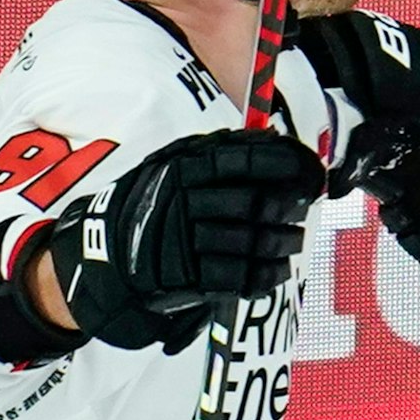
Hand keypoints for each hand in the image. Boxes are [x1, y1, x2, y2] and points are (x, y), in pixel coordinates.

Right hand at [48, 128, 323, 351]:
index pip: (249, 158)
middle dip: (290, 208)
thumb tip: (274, 141)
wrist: (106, 255)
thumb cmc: (152, 206)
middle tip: (303, 208)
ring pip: (254, 240)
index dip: (289, 165)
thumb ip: (220, 155)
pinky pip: (242, 276)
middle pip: (257, 203)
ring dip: (284, 242)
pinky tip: (279, 269)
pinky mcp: (188, 278)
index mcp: (184, 166)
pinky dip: (269, 274)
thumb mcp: (175, 166)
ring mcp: (185, 240)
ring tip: (293, 240)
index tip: (313, 173)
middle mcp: (184, 199)